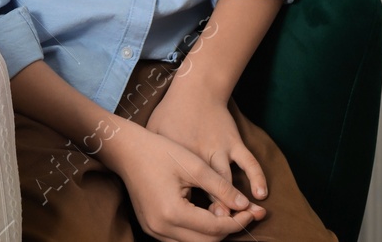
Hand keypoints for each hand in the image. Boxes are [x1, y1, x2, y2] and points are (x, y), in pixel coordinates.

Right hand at [102, 121, 263, 241]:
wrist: (127, 150)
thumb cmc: (160, 152)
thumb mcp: (194, 165)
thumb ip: (220, 187)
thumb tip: (245, 204)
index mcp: (172, 212)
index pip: (215, 229)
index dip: (239, 221)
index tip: (254, 210)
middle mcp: (161, 228)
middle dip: (230, 229)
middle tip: (248, 213)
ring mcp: (154, 231)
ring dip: (215, 232)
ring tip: (232, 214)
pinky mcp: (152, 228)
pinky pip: (182, 238)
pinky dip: (200, 230)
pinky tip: (211, 214)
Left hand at [147, 85, 267, 215]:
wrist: (195, 88)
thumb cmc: (170, 112)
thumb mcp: (155, 133)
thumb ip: (154, 158)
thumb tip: (145, 181)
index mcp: (179, 160)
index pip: (188, 194)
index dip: (196, 214)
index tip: (200, 226)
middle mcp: (201, 158)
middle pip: (210, 195)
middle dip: (218, 215)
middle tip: (223, 227)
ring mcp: (220, 150)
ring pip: (230, 184)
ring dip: (237, 203)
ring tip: (244, 219)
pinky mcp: (234, 142)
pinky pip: (250, 163)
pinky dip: (257, 178)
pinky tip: (261, 195)